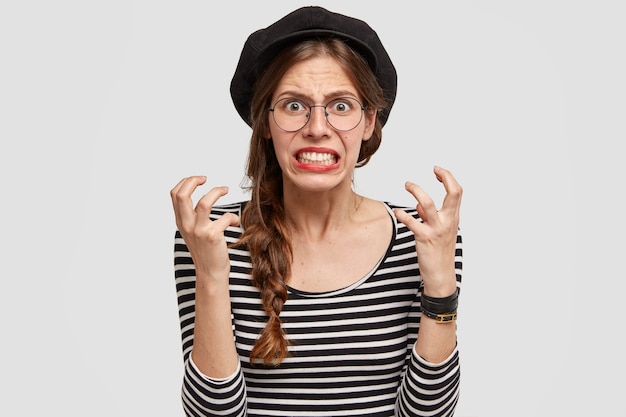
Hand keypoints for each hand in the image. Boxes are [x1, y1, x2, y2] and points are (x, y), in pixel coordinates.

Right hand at [170, 176, 239, 283]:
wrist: (211, 272)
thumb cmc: (206, 250)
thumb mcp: (193, 231)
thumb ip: (193, 216)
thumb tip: (204, 196)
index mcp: (181, 221)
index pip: (175, 194)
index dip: (186, 182)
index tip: (199, 179)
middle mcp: (186, 225)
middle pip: (182, 195)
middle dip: (193, 180)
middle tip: (206, 178)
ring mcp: (198, 230)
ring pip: (204, 202)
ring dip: (216, 192)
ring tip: (225, 189)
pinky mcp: (212, 236)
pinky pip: (225, 217)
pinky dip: (233, 217)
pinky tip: (236, 222)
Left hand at [394, 166, 461, 296]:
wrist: (441, 275)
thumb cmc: (439, 253)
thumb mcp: (439, 233)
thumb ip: (430, 218)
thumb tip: (418, 207)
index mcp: (453, 218)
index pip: (457, 193)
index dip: (449, 178)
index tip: (438, 171)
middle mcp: (448, 221)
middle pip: (453, 193)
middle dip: (446, 177)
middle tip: (434, 169)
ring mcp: (437, 229)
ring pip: (428, 203)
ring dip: (417, 191)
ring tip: (407, 185)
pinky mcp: (424, 238)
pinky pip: (411, 222)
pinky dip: (402, 215)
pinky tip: (396, 212)